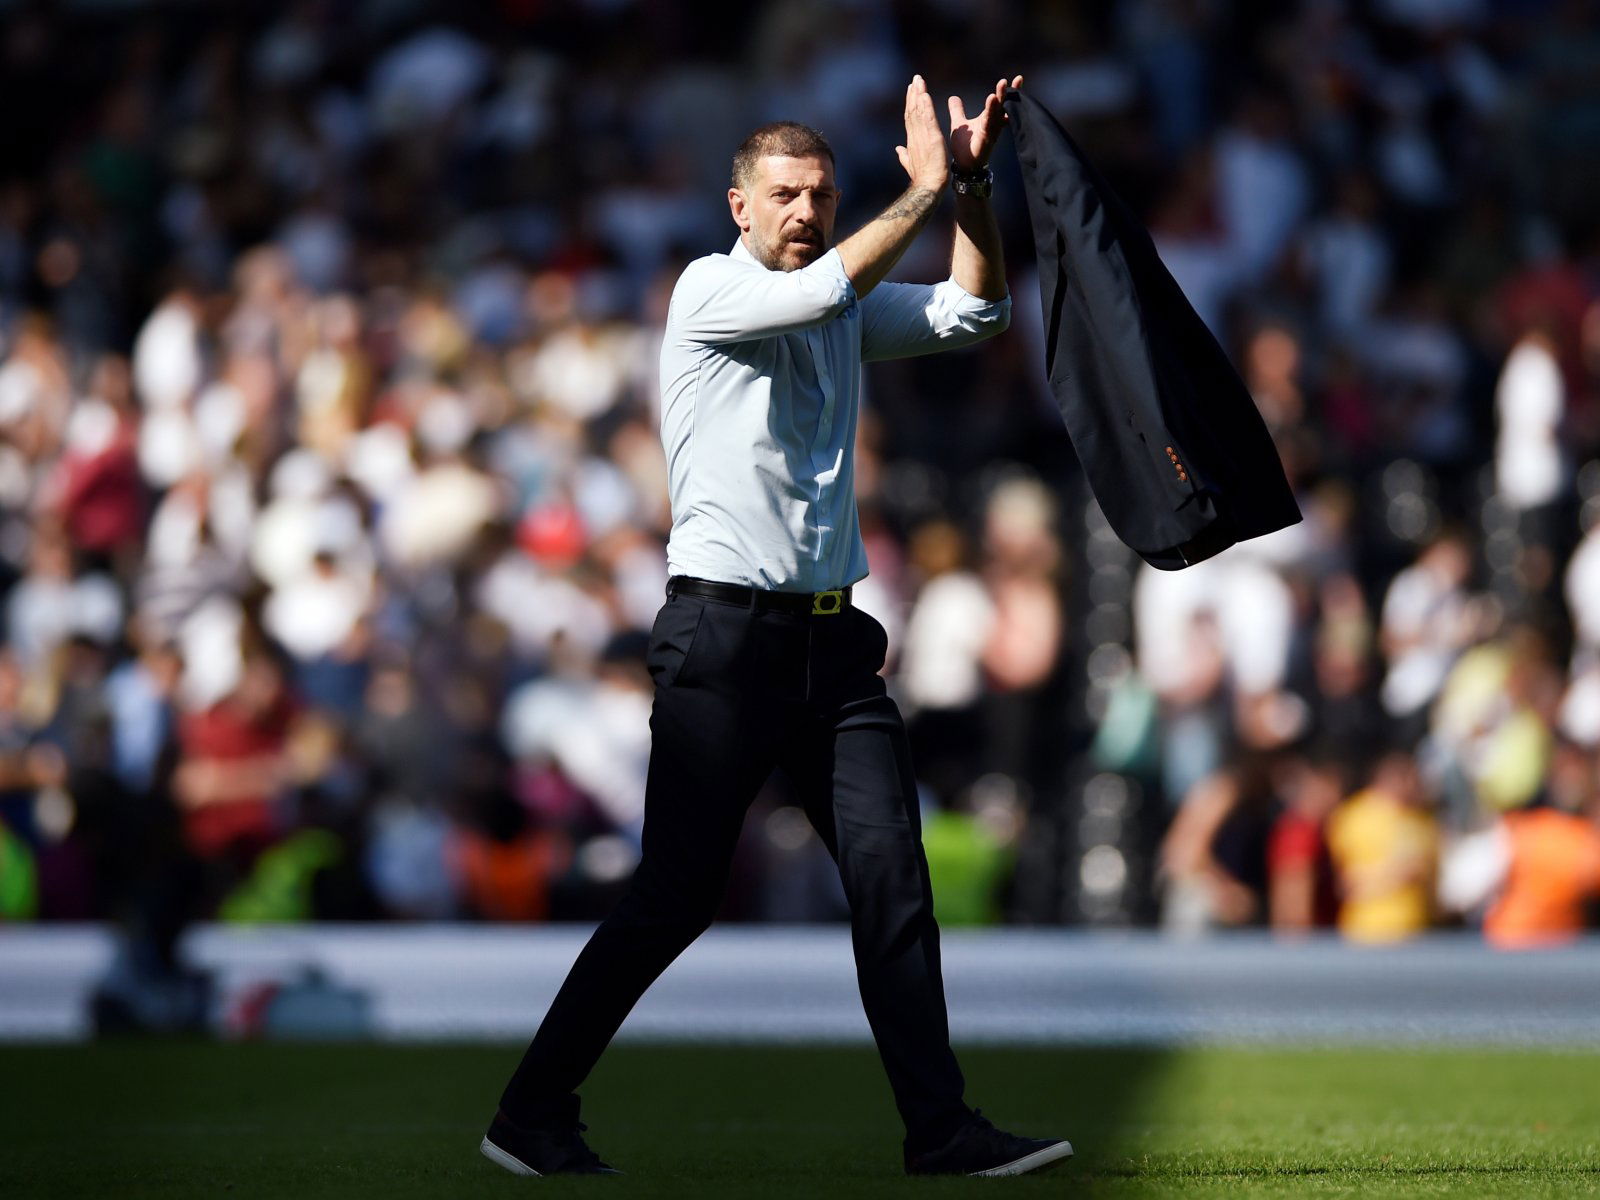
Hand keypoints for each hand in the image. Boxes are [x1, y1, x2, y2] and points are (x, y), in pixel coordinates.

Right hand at [895, 75, 947, 190]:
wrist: (928, 186)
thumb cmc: (922, 178)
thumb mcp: (910, 164)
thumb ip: (904, 155)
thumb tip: (897, 149)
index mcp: (912, 140)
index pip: (910, 118)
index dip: (910, 103)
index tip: (911, 91)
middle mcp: (915, 135)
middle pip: (912, 110)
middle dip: (913, 94)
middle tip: (915, 79)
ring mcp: (922, 136)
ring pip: (918, 111)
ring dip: (919, 94)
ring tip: (919, 81)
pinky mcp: (932, 137)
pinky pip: (928, 118)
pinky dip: (926, 106)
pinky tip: (925, 94)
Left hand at [949, 75, 1022, 171]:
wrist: (963, 166)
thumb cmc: (964, 146)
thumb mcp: (959, 124)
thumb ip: (957, 110)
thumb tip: (953, 97)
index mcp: (987, 118)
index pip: (998, 101)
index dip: (1006, 91)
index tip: (1015, 78)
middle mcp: (992, 123)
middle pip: (1001, 105)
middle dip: (1005, 93)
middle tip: (1009, 80)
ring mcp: (990, 131)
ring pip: (996, 113)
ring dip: (998, 101)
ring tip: (1001, 87)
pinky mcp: (986, 139)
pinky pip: (989, 124)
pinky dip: (991, 114)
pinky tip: (992, 102)